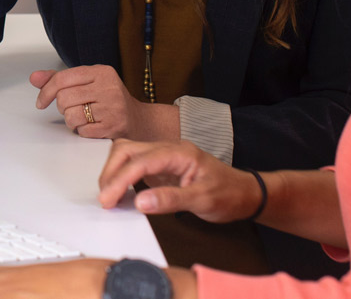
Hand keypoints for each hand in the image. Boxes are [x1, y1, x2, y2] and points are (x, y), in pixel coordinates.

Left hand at [31, 65, 174, 139]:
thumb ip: (60, 80)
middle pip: (64, 98)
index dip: (46, 91)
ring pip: (71, 116)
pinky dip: (82, 131)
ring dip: (71, 121)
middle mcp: (109, 87)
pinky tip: (91, 127)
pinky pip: (82, 131)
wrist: (140, 121)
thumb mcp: (88, 83)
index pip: (62, 78)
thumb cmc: (109, 100)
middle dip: (62, 108)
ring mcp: (113, 107)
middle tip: (72, 110)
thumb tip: (34, 78)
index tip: (41, 102)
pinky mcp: (113, 127)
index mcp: (101, 71)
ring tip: (82, 119)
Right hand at [98, 139, 262, 222]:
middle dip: (111, 172)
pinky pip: (135, 164)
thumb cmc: (229, 194)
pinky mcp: (161, 165)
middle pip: (127, 149)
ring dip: (114, 171)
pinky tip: (120, 191)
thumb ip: (171, 200)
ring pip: (128, 153)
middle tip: (105, 199)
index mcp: (179, 152)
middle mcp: (168, 149)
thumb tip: (140, 202)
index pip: (140, 161)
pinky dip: (122, 175)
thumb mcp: (203, 201)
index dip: (120, 179)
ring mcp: (164, 155)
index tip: (108, 199)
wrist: (245, 193)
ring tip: (109, 195)